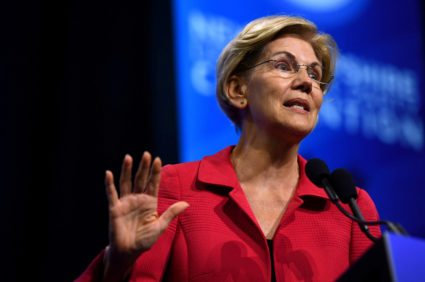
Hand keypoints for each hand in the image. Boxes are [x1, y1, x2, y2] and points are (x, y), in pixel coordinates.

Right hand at [103, 152, 188, 279]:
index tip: (158, 159)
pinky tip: (108, 173)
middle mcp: (137, 199)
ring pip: (126, 183)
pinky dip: (109, 184)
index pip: (153, 183)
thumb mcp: (160, 226)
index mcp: (149, 202)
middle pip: (140, 179)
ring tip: (128, 157)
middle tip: (147, 154)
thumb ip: (171, 213)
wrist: (129, 252)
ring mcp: (126, 203)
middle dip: (144, 167)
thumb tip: (186, 203)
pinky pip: (112, 194)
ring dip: (127, 170)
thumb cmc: (145, 240)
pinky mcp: (115, 209)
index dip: (155, 172)